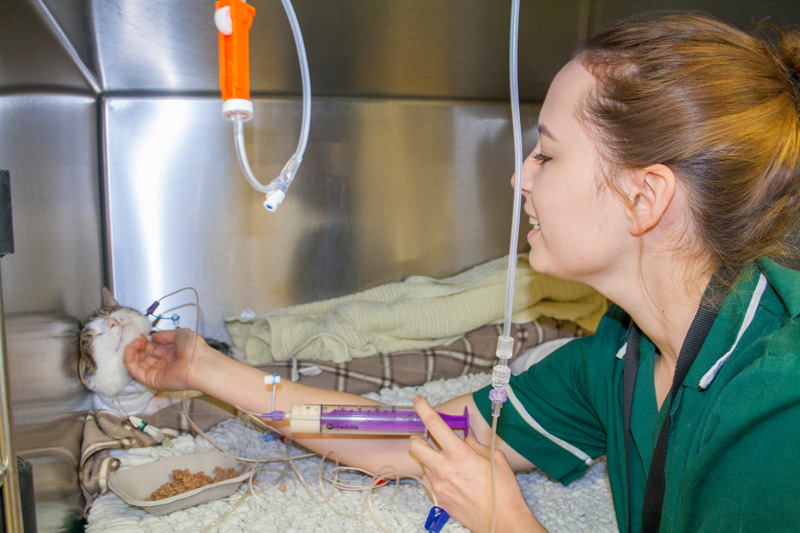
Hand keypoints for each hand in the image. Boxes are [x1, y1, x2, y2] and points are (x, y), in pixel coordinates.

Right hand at [123, 328, 208, 390]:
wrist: (199, 363)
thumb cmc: (194, 349)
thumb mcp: (180, 335)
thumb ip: (165, 335)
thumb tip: (154, 336)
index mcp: (171, 355)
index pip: (153, 349)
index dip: (145, 342)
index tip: (140, 335)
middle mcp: (164, 365)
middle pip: (144, 357)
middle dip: (137, 346)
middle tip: (135, 338)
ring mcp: (157, 373)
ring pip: (137, 364)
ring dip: (131, 352)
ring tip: (132, 342)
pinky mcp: (151, 380)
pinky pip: (136, 371)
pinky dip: (129, 360)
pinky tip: (129, 349)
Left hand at [408, 396, 540, 532]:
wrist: (502, 522)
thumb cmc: (503, 491)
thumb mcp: (494, 459)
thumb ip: (475, 445)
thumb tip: (465, 438)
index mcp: (459, 454)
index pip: (434, 424)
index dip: (423, 409)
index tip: (418, 401)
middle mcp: (443, 469)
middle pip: (415, 446)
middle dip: (418, 438)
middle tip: (429, 438)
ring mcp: (438, 486)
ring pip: (421, 464)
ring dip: (429, 458)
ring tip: (447, 462)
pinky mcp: (438, 500)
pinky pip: (428, 482)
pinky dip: (434, 476)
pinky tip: (451, 479)